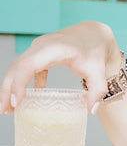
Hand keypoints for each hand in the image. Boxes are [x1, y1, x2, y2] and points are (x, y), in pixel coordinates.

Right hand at [0, 21, 120, 114]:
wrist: (94, 34)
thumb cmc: (94, 51)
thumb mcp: (98, 72)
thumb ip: (97, 91)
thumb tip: (91, 111)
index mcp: (54, 49)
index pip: (29, 65)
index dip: (19, 83)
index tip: (16, 102)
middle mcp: (41, 46)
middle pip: (17, 67)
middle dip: (7, 89)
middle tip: (3, 111)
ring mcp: (38, 48)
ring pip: (17, 67)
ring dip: (10, 87)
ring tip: (8, 109)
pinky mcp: (39, 53)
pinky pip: (25, 68)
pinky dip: (21, 83)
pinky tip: (23, 99)